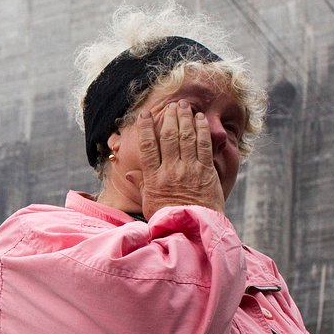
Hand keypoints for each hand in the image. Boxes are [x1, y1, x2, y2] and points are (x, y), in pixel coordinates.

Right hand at [137, 100, 224, 219]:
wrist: (192, 228)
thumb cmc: (167, 217)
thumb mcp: (149, 202)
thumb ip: (141, 185)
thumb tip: (128, 173)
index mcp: (154, 178)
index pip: (148, 147)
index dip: (146, 128)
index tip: (144, 114)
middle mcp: (171, 170)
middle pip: (169, 137)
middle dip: (169, 118)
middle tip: (171, 105)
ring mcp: (190, 170)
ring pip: (186, 137)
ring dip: (185, 118)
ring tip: (184, 106)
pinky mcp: (206, 172)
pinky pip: (204, 145)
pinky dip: (201, 130)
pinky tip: (199, 119)